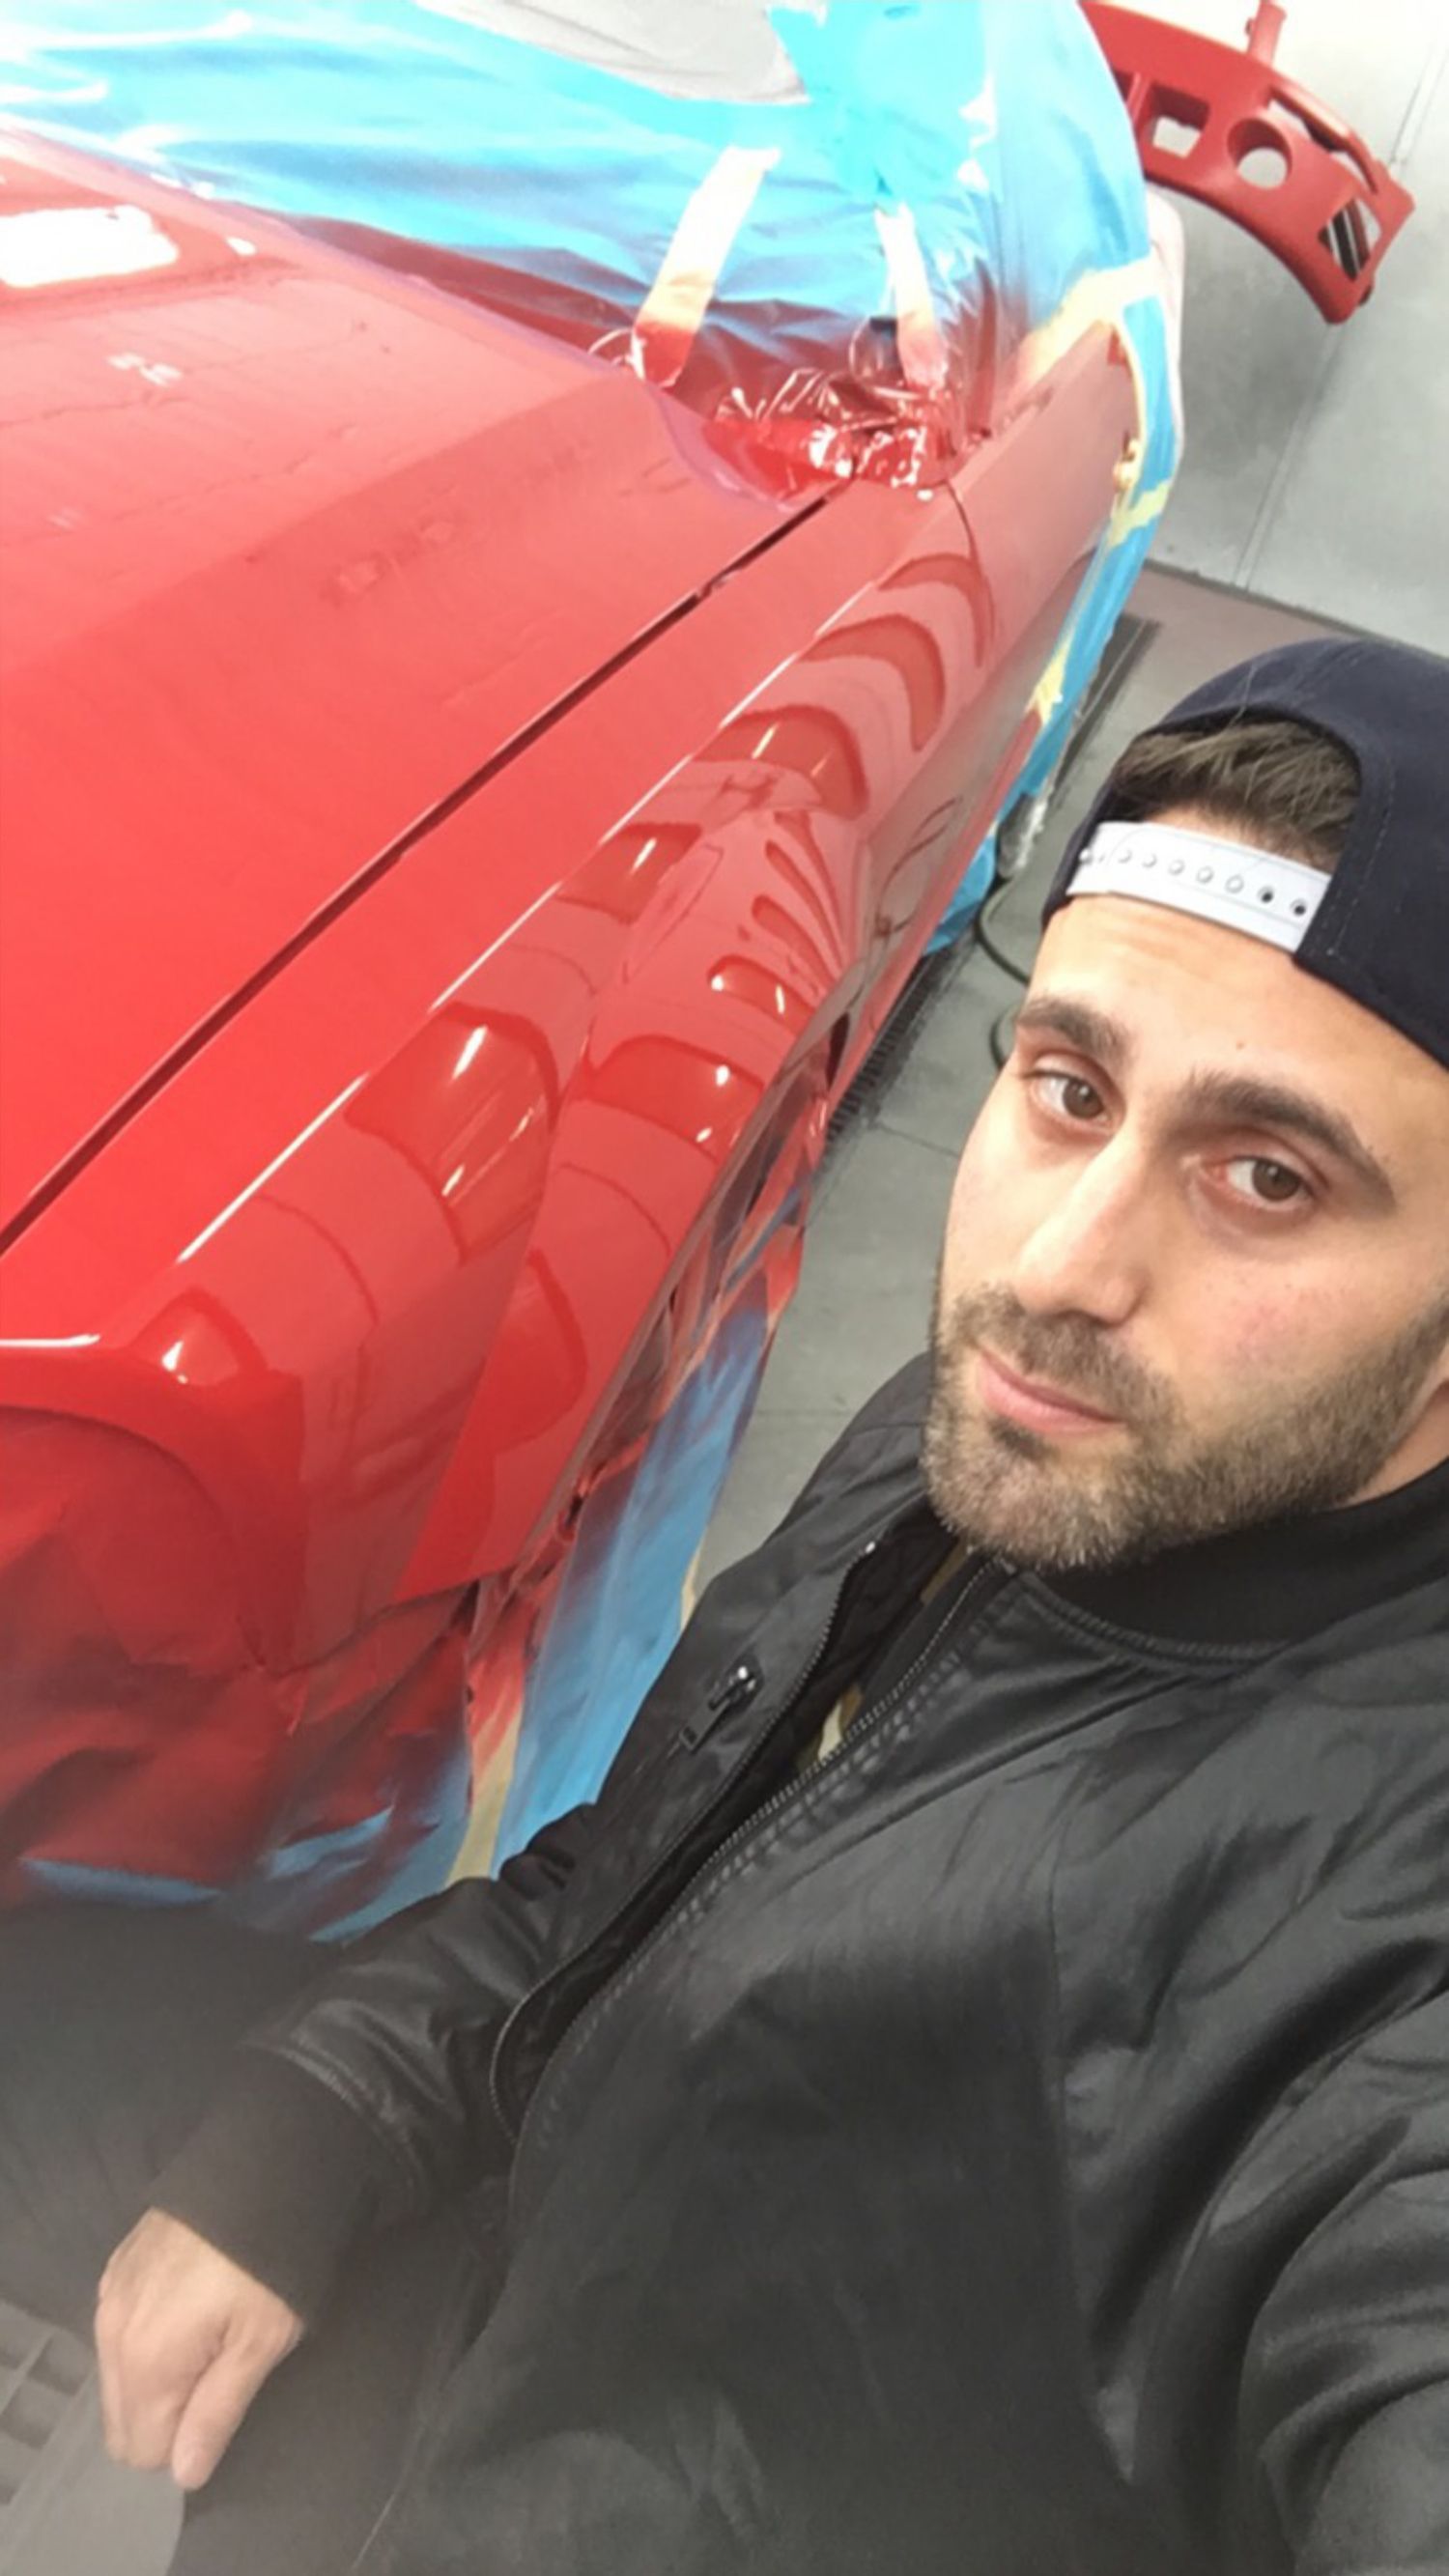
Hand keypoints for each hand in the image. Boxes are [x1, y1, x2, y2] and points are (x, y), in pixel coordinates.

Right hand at [95, 2210, 302, 2489]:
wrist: (257, 2169)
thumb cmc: (268, 2264)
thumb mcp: (260, 2343)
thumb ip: (217, 2413)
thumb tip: (185, 2474)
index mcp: (145, 2363)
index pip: (144, 2451)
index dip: (187, 2440)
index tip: (225, 2401)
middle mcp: (111, 2333)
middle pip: (123, 2421)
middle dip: (167, 2415)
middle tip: (220, 2371)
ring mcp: (109, 2296)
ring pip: (120, 2378)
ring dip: (158, 2376)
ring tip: (210, 2334)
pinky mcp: (116, 2268)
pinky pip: (120, 2334)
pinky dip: (148, 2337)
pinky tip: (190, 2305)